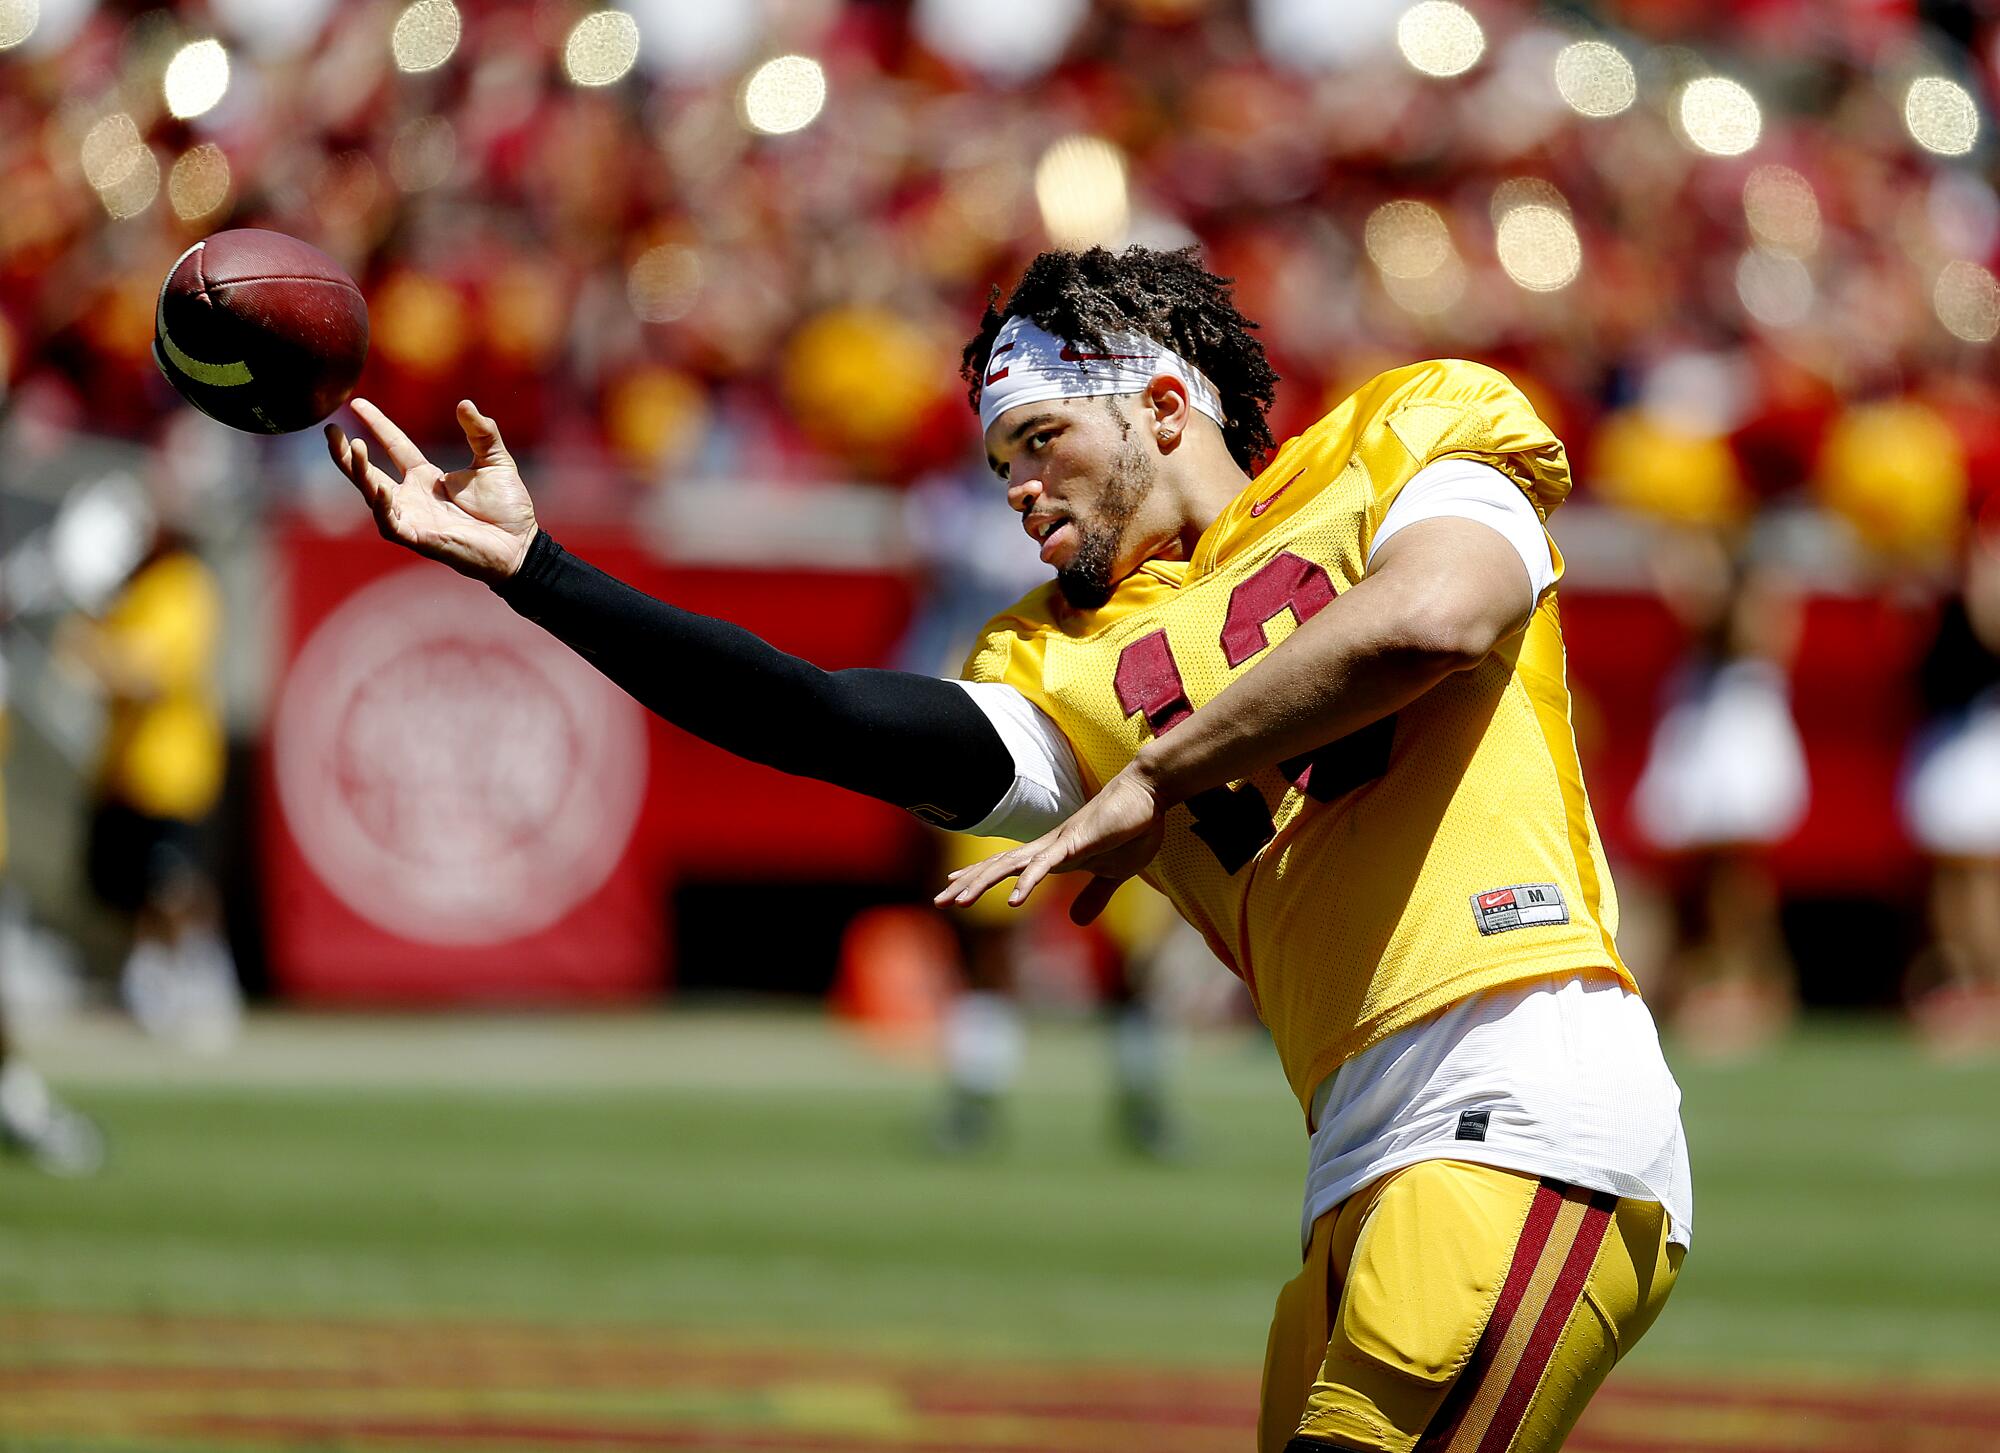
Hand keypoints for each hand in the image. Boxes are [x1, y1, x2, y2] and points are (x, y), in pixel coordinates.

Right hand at [326, 398, 537, 583]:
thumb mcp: (495, 461)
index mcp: (426, 478)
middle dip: (346, 454)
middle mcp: (413, 497)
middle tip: (330, 430)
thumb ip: (482, 433)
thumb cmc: (508, 508)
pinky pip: (390, 523)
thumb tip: (464, 403)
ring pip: (372, 496)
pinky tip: (377, 487)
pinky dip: (381, 506)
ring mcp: (413, 518)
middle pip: (368, 473)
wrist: (521, 545)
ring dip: (360, 474)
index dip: (377, 424)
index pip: (394, 446)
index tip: (356, 403)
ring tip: (352, 448)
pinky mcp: (419, 539)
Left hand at [933, 762, 1168, 925]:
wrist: (1149, 795)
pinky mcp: (1074, 843)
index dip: (980, 876)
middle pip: (998, 867)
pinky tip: (1013, 902)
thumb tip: (1075, 920)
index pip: (1007, 867)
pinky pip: (1045, 866)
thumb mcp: (1113, 874)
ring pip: (1010, 866)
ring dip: (983, 883)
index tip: (953, 888)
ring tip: (958, 901)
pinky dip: (1027, 883)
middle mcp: (1047, 847)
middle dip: (967, 884)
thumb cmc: (1132, 828)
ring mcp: (1058, 844)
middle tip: (938, 902)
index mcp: (1053, 855)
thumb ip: (1094, 896)